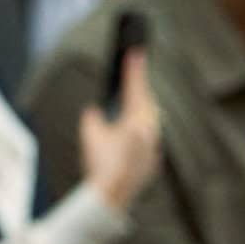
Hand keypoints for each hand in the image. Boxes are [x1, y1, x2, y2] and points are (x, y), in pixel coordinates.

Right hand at [78, 48, 161, 211]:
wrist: (113, 194)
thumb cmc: (100, 164)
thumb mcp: (90, 135)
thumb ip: (93, 118)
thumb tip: (95, 112)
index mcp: (136, 118)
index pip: (135, 87)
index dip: (134, 67)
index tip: (135, 49)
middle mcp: (150, 129)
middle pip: (146, 102)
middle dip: (139, 87)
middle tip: (134, 68)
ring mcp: (154, 145)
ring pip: (149, 119)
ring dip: (140, 108)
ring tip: (132, 98)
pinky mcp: (152, 159)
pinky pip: (148, 138)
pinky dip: (140, 130)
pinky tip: (132, 131)